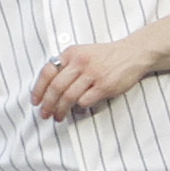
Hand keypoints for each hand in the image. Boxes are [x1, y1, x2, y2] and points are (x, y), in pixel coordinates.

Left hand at [32, 39, 148, 120]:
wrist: (133, 53)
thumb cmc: (106, 56)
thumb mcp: (83, 53)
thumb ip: (67, 66)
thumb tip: (48, 88)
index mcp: (72, 53)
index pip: (47, 72)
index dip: (38, 89)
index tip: (36, 102)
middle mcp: (80, 62)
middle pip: (56, 88)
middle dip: (47, 105)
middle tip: (45, 115)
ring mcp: (93, 74)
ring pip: (68, 97)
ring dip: (60, 110)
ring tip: (58, 117)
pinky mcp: (104, 85)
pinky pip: (84, 101)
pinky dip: (78, 108)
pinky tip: (78, 110)